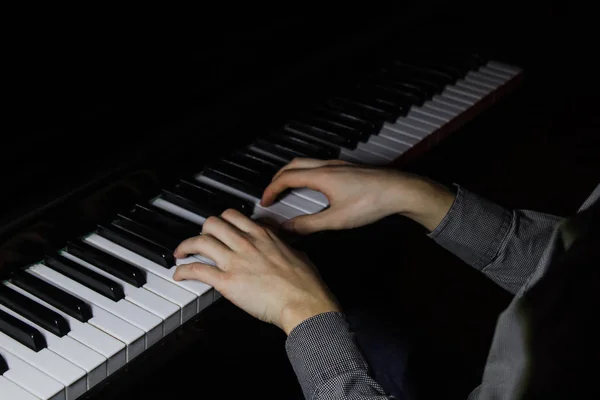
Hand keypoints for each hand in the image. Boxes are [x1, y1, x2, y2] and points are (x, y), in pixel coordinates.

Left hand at [172, 209, 340, 334]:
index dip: (222, 221)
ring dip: (187, 246)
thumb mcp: (297, 253)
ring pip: (201, 241)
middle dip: (203, 230)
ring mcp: (235, 261)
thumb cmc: (305, 283)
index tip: (219, 228)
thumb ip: (284, 247)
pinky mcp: (227, 281)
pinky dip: (184, 271)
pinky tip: (179, 274)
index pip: (233, 216)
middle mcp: (246, 243)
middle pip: (213, 223)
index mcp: (263, 235)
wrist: (303, 302)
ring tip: (182, 252)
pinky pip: (198, 270)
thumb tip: (284, 247)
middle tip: (201, 240)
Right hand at [260, 158, 455, 233]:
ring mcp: (339, 165)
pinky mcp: (349, 169)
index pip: (287, 178)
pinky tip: (314, 188)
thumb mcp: (337, 219)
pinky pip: (319, 166)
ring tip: (288, 190)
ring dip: (292, 174)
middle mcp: (328, 166)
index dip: (272, 189)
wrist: (401, 190)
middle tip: (272, 193)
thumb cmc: (372, 203)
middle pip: (294, 165)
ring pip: (307, 164)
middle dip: (278, 178)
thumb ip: (310, 225)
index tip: (264, 201)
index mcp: (321, 176)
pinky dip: (307, 174)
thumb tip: (289, 229)